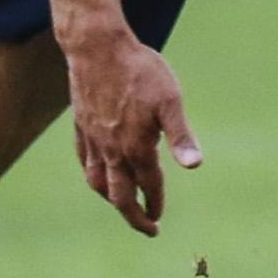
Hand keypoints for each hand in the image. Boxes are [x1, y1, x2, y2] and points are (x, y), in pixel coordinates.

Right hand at [62, 25, 201, 235]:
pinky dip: (93, 175)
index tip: (159, 218)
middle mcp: (111, 150)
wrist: (98, 48)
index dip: (156, 203)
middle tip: (148, 228)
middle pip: (120, 196)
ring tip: (122, 204)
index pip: (148, 186)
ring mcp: (93, 140)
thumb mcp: (170, 101)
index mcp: (136, 147)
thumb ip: (181, 136)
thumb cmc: (140, 71)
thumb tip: (196, 166)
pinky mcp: (81, 127)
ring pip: (98, 182)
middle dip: (134, 216)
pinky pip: (86, 162)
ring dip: (112, 199)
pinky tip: (98, 173)